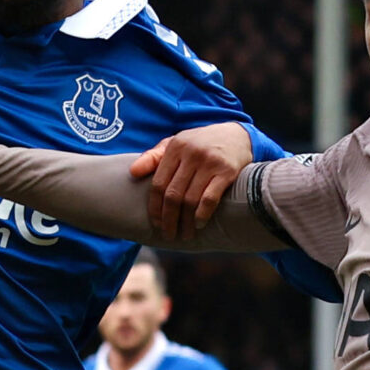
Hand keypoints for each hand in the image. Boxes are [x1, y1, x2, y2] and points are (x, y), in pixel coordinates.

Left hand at [126, 123, 253, 237]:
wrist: (237, 135)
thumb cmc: (200, 143)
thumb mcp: (175, 143)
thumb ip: (153, 157)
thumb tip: (132, 173)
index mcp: (175, 147)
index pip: (159, 183)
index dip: (155, 207)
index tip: (156, 224)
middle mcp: (191, 154)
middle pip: (173, 194)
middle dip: (168, 219)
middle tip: (168, 234)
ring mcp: (210, 162)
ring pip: (190, 199)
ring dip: (185, 221)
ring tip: (184, 234)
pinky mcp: (227, 171)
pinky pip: (210, 198)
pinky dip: (202, 214)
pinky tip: (199, 224)